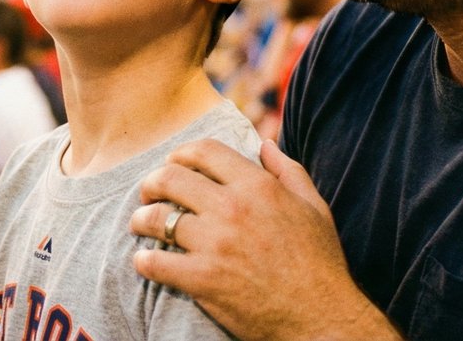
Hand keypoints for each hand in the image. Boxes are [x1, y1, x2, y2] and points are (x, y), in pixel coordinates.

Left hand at [129, 139, 398, 340]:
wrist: (321, 319)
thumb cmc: (320, 263)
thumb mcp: (314, 207)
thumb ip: (288, 171)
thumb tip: (266, 144)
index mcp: (258, 187)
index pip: (204, 151)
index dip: (180, 153)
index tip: (172, 163)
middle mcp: (232, 208)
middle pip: (170, 178)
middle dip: (152, 183)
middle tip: (148, 194)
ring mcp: (215, 244)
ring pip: (157, 218)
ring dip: (142, 220)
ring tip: (141, 225)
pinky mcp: (202, 279)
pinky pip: (155, 262)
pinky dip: (144, 261)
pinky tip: (145, 261)